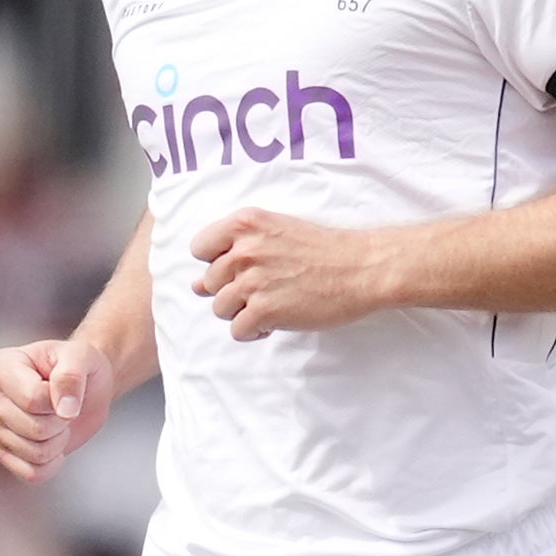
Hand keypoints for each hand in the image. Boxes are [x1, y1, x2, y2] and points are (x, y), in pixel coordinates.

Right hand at [0, 336, 109, 478]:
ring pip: (35, 453)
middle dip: (61, 422)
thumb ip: (71, 375)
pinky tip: (53, 443)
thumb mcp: (82, 357)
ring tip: (57, 421)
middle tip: (63, 406)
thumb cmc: (79, 367)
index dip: (61, 400)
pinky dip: (52, 463)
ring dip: (59, 441)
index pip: (32, 399)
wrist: (85, 388)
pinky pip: (31, 473)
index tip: (65, 388)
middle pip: (34, 429)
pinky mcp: (3, 453)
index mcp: (0, 366)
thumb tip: (64, 410)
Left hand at [186, 209, 391, 341]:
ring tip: (272, 303)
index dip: (217, 263)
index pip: (199, 248)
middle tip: (267, 288)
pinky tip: (276, 320)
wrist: (361, 268)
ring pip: (220, 309)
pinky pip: (237, 330)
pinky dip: (255, 331)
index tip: (242, 268)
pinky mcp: (264, 310)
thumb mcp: (276, 233)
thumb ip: (233, 252)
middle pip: (209, 283)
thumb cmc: (323, 250)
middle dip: (233, 290)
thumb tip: (195, 286)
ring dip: (243, 312)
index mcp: (244, 224)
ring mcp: (252, 281)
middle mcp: (243, 250)